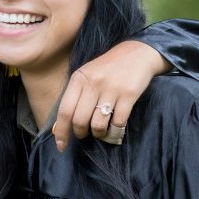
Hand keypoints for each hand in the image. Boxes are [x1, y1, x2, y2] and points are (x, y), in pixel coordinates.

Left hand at [51, 41, 170, 150]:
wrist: (137, 53)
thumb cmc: (108, 68)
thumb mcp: (87, 75)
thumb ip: (76, 95)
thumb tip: (62, 125)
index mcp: (79, 79)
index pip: (65, 110)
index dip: (61, 131)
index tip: (61, 145)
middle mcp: (93, 83)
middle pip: (80, 120)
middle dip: (81, 133)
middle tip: (85, 134)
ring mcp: (111, 89)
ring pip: (98, 125)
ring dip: (99, 134)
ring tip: (101, 131)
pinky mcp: (129, 94)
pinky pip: (118, 122)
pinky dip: (115, 131)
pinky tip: (115, 128)